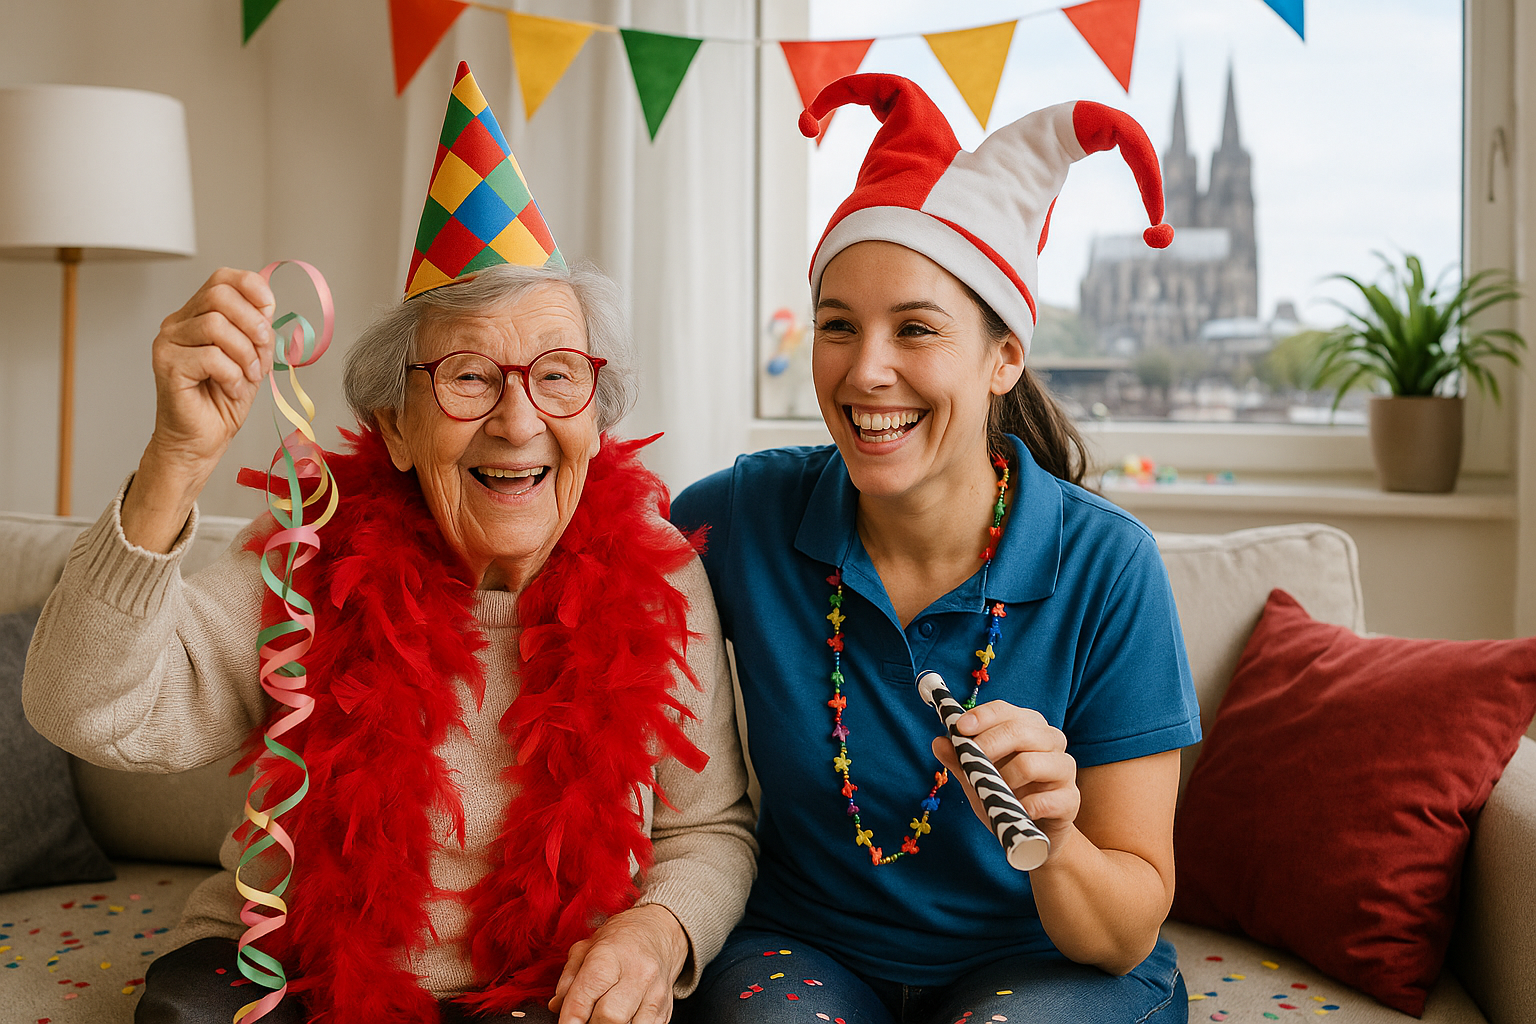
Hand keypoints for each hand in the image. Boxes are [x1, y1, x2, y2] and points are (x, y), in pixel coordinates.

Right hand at [146, 267, 275, 473]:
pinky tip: (232, 389)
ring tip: (248, 377)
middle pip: (219, 295)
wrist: (201, 440)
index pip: (221, 278)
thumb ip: (258, 330)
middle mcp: (178, 323)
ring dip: (245, 354)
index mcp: (197, 315)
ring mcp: (168, 342)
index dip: (251, 286)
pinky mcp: (167, 364)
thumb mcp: (252, 359)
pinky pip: (211, 356)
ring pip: (216, 325)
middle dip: (253, 323)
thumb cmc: (222, 402)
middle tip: (263, 352)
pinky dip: (232, 375)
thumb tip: (267, 304)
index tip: (270, 308)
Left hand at [548, 903, 688, 1023]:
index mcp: (611, 954)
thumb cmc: (618, 942)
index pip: (588, 992)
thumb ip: (568, 978)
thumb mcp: (586, 948)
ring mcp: (655, 992)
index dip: (571, 1016)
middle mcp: (637, 972)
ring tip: (601, 1019)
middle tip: (584, 1020)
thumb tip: (557, 1006)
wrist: (658, 933)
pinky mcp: (665, 1009)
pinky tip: (622, 1019)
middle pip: (610, 1016)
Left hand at [930, 700, 1079, 862]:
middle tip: (971, 761)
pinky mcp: (1071, 798)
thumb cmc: (1006, 797)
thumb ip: (960, 760)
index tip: (960, 728)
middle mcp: (1051, 740)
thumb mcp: (977, 778)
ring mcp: (1064, 768)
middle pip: (1020, 730)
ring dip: (1005, 779)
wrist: (1034, 835)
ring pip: (1031, 763)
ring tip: (996, 792)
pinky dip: (1023, 807)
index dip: (982, 716)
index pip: (1005, 711)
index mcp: (1028, 726)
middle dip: (989, 744)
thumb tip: (939, 742)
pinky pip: (1045, 800)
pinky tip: (1016, 810)